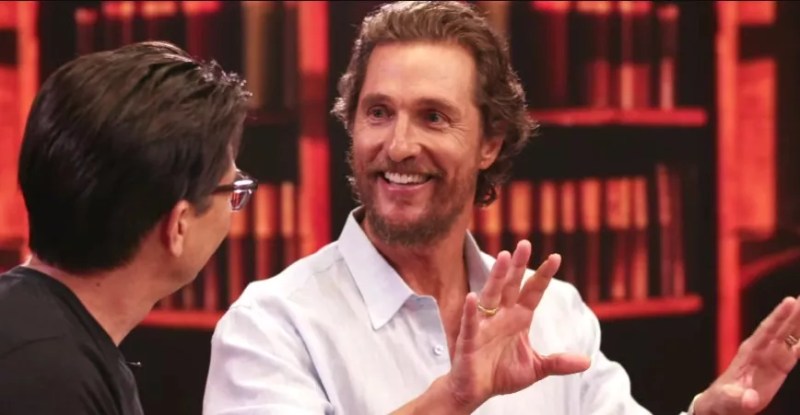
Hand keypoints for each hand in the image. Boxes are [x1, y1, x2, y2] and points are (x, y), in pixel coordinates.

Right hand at [445, 240, 591, 409]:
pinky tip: (473, 297)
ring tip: (504, 258)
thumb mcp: (535, 368)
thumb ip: (558, 362)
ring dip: (497, 277)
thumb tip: (587, 361)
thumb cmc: (501, 374)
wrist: (475, 391)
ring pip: (491, 295)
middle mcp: (502, 316)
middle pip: (511, 285)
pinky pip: (470, 322)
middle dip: (518, 266)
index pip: (533, 292)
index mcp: (518, 319)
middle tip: (525, 244)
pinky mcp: (469, 339)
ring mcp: (484, 325)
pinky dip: (471, 311)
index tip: (556, 257)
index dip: (543, 275)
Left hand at [694, 295, 799, 414]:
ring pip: (790, 337)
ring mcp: (770, 357)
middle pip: (782, 328)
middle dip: (795, 312)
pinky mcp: (778, 368)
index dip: (779, 315)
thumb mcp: (727, 400)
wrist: (724, 405)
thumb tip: (751, 400)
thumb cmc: (722, 400)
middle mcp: (761, 350)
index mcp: (749, 352)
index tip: (791, 300)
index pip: (767, 330)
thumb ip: (739, 399)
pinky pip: (795, 353)